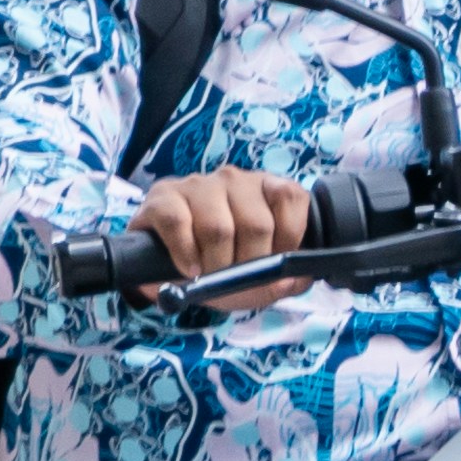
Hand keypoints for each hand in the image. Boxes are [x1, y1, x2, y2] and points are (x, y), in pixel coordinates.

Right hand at [132, 168, 323, 312]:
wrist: (169, 273)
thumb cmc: (220, 266)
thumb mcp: (257, 279)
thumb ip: (285, 280)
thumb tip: (297, 278)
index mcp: (266, 189)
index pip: (290, 198)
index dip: (287, 239)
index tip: (273, 264)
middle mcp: (234, 180)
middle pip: (256, 223)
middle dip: (249, 264)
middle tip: (236, 279)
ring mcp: (198, 184)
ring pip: (218, 228)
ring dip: (215, 265)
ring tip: (208, 275)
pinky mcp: (163, 197)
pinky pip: (178, 224)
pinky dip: (185, 254)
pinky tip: (189, 268)